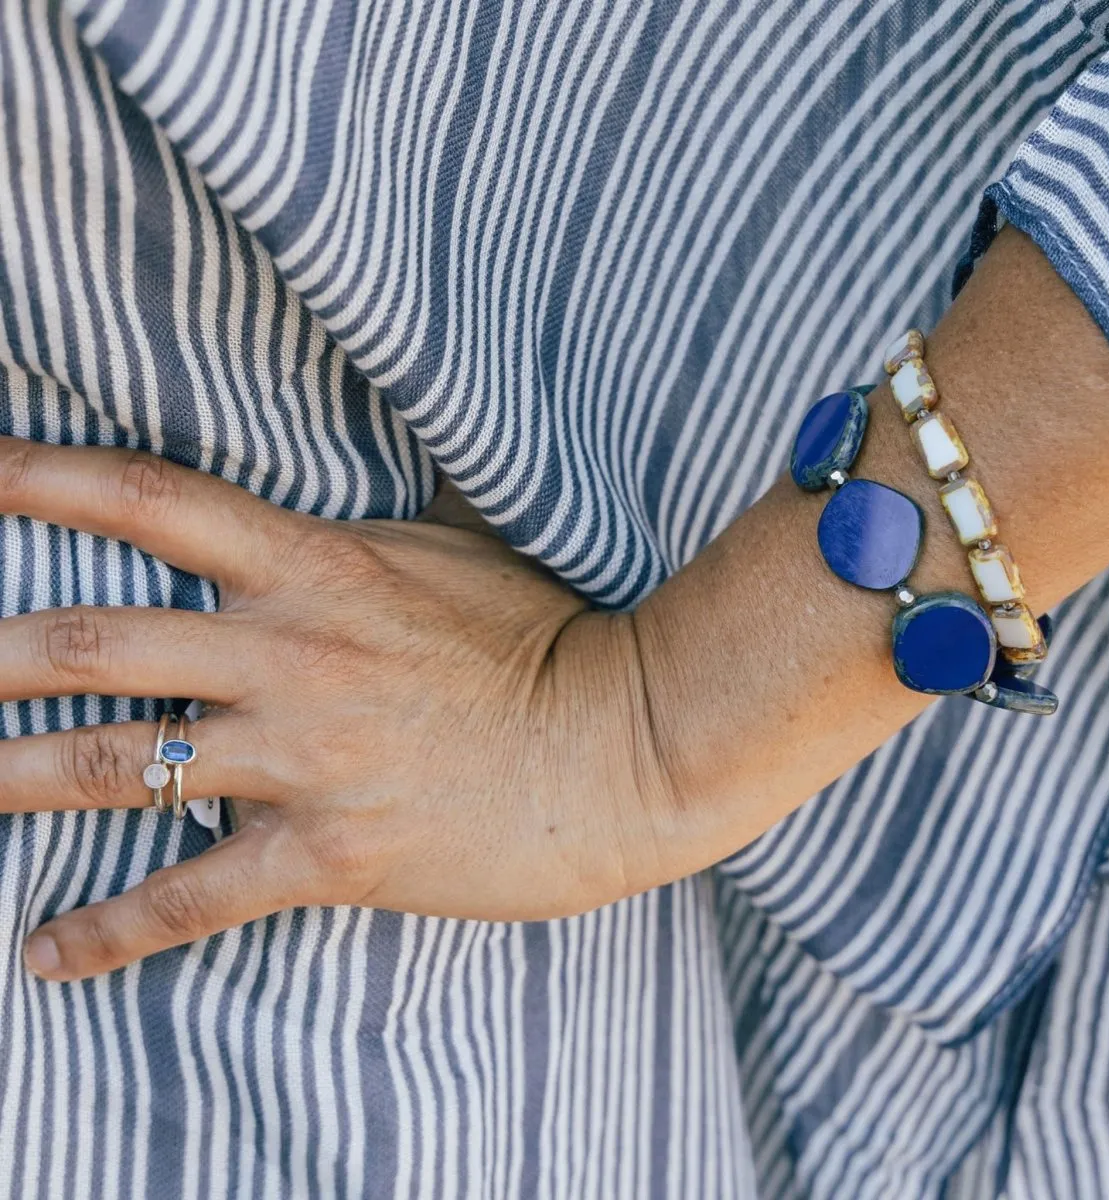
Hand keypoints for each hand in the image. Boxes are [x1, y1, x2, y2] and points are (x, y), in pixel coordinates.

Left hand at [1, 440, 673, 980]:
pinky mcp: (328, 852)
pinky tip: (45, 952)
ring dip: (2, 777)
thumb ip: (370, 527)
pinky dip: (108, 932)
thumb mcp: (455, 551)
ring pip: (106, 766)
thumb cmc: (550, 636)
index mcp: (318, 566)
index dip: (40, 479)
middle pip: (86, 642)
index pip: (149, 500)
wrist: (627, 742)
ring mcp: (301, 756)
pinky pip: (190, 897)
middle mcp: (288, 654)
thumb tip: (329, 496)